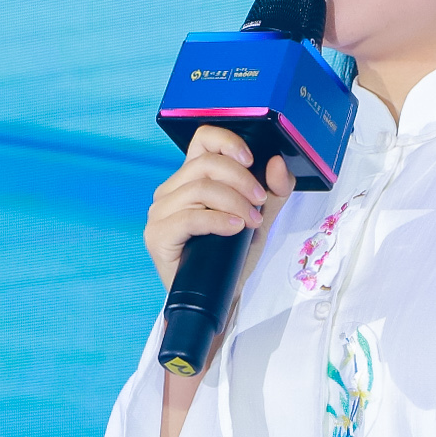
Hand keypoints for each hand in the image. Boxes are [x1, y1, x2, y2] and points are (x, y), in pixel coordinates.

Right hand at [143, 125, 296, 291]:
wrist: (220, 296)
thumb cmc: (232, 256)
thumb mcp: (260, 217)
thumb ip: (274, 190)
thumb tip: (278, 163)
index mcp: (191, 177)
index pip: (202, 140)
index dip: (227, 142)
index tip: (251, 160)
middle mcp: (171, 190)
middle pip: (205, 164)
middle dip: (240, 180)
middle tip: (259, 203)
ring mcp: (160, 212)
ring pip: (199, 189)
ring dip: (233, 203)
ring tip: (250, 221)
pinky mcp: (157, 235)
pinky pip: (189, 218)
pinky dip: (217, 220)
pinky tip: (234, 228)